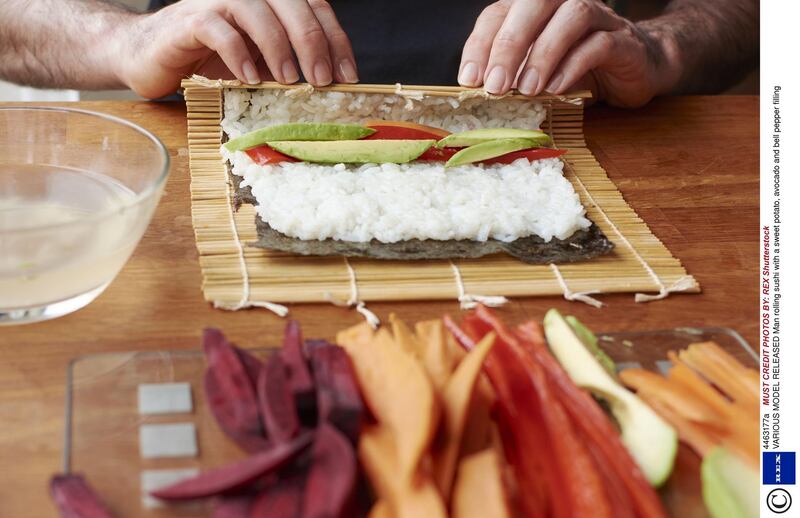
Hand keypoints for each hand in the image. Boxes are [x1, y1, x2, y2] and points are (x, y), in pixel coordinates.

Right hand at [117, 0, 357, 98]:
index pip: (315, 8)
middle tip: (323, 80)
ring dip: (279, 48)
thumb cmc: (211, 61)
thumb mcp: (260, 64)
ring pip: (259, 13)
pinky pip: (220, 30)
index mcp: (272, 2)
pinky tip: (249, 79)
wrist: (152, 57)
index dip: (336, 39)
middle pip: (293, 5)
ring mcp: (219, 3)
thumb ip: (289, 65)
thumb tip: (330, 89)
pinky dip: (238, 54)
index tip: (348, 75)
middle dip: (313, 44)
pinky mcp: (191, 20)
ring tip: (289, 81)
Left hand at [458, 0, 678, 106]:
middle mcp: (564, 3)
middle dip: (508, 45)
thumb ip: (512, 74)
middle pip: (533, 4)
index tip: (468, 79)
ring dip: (543, 54)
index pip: (498, 13)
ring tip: (526, 90)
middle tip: (494, 86)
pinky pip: (598, 44)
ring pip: (570, 17)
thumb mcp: (537, 70)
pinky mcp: (623, 40)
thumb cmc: (579, 67)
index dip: (480, 44)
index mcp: (535, 8)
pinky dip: (573, 66)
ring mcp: (598, 17)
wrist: (638, 67)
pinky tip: (557, 90)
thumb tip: (477, 93)